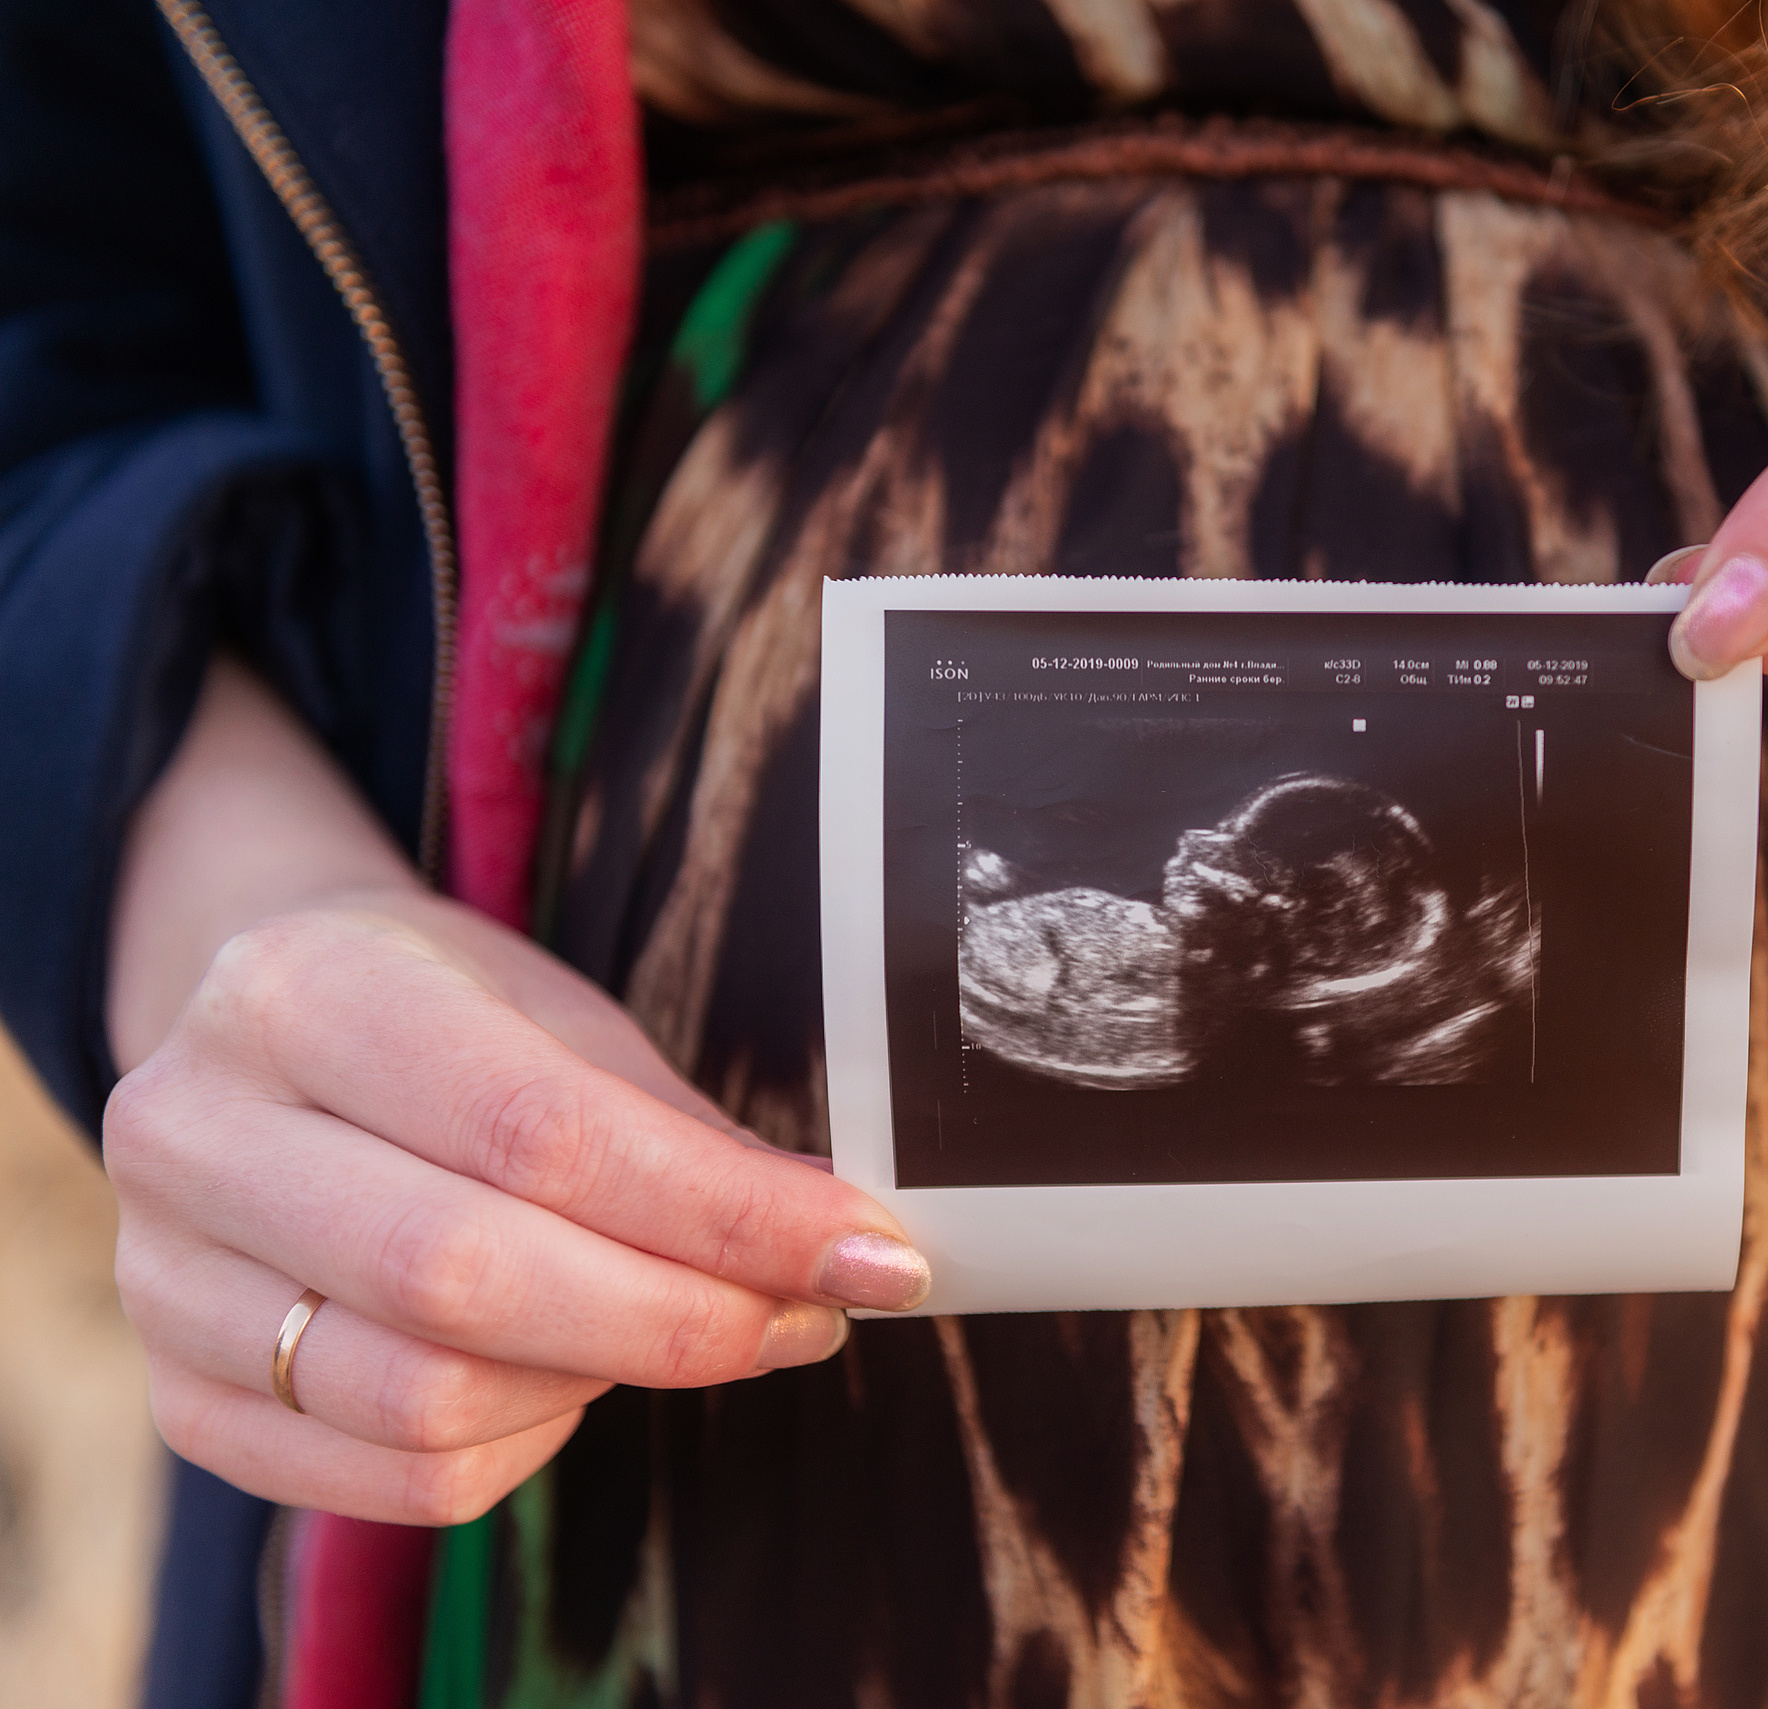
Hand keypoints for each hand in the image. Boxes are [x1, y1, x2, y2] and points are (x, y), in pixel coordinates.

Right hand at [104, 664, 927, 1525]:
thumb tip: (833, 1244)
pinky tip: (576, 1375)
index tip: (867, 1253)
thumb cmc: (437, 1013)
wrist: (261, 1032)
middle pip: (466, 1278)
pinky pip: (393, 1479)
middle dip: (683, 1317)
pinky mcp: (182, 1397)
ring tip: (692, 1326)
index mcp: (301, 994)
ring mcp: (163, 1277)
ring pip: (428, 1398)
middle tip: (811, 1314)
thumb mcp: (556, 1014)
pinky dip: (525, 1443)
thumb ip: (676, 1131)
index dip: (724, 1212)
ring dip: (608, 1381)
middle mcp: (197, 1132)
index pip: (540, 1132)